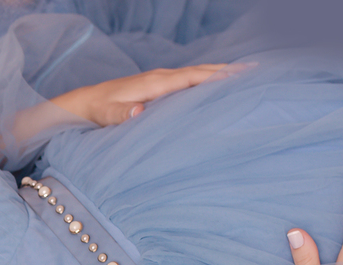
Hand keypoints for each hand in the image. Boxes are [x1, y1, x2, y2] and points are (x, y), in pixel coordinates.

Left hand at [49, 64, 233, 126]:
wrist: (84, 102)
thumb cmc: (96, 110)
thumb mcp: (106, 115)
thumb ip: (121, 114)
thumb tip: (138, 112)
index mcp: (155, 83)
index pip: (193, 78)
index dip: (217, 77)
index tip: (242, 77)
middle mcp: (161, 77)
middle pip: (201, 71)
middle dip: (228, 71)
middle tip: (258, 71)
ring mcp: (161, 80)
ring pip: (198, 74)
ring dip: (221, 74)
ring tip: (248, 75)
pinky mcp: (159, 86)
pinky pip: (190, 80)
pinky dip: (208, 80)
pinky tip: (218, 85)